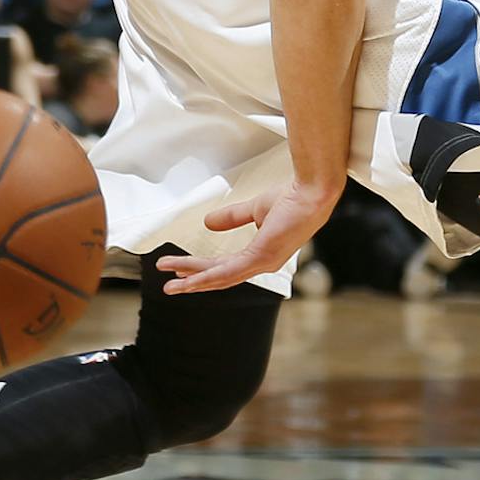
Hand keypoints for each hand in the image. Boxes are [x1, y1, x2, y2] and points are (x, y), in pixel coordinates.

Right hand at [158, 174, 346, 294]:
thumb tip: (208, 223)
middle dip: (192, 281)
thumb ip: (232, 218)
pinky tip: (190, 279)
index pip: (226, 268)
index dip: (202, 270)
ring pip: (220, 277)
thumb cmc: (292, 198)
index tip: (181, 270)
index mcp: (262, 254)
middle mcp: (262, 264)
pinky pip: (228, 271)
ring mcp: (262, 262)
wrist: (309, 192)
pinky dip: (206, 276)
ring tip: (171, 287)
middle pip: (219, 277)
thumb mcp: (254, 209)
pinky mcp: (261, 257)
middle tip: (170, 287)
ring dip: (193, 282)